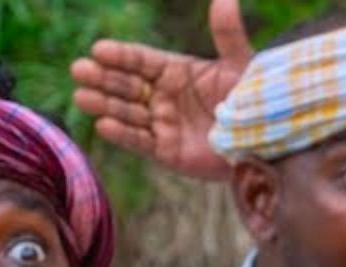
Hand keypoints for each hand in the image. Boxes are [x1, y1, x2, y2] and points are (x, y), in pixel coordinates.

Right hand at [69, 0, 252, 182]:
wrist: (266, 142)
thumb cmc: (254, 100)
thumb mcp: (240, 66)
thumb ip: (228, 34)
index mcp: (175, 71)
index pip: (141, 60)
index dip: (120, 55)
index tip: (99, 49)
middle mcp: (163, 96)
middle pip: (127, 84)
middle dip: (104, 78)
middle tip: (79, 69)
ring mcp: (162, 123)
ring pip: (128, 112)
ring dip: (104, 104)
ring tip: (82, 96)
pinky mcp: (166, 151)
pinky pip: (140, 142)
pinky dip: (122, 135)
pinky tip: (104, 126)